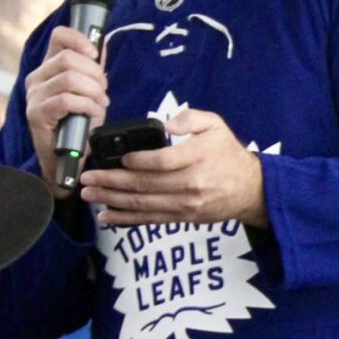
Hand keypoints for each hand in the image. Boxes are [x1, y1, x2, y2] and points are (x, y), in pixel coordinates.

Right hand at [22, 19, 111, 158]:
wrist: (65, 159)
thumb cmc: (77, 124)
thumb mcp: (89, 92)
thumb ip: (92, 70)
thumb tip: (101, 45)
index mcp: (48, 68)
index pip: (59, 36)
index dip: (79, 39)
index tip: (95, 54)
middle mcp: (36, 78)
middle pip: (67, 58)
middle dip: (94, 73)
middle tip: (103, 89)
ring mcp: (34, 96)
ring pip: (69, 79)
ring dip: (93, 91)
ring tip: (101, 103)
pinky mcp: (37, 114)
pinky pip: (66, 100)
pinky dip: (86, 105)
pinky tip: (93, 113)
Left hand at [78, 107, 265, 229]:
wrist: (250, 190)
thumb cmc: (228, 154)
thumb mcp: (216, 125)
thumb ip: (190, 118)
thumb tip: (166, 124)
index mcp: (198, 158)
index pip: (162, 162)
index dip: (137, 161)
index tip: (120, 158)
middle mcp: (191, 185)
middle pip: (145, 185)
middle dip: (112, 182)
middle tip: (88, 177)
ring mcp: (186, 205)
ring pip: (143, 205)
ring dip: (112, 200)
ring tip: (89, 195)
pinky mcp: (182, 217)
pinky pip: (150, 220)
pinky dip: (126, 219)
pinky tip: (106, 216)